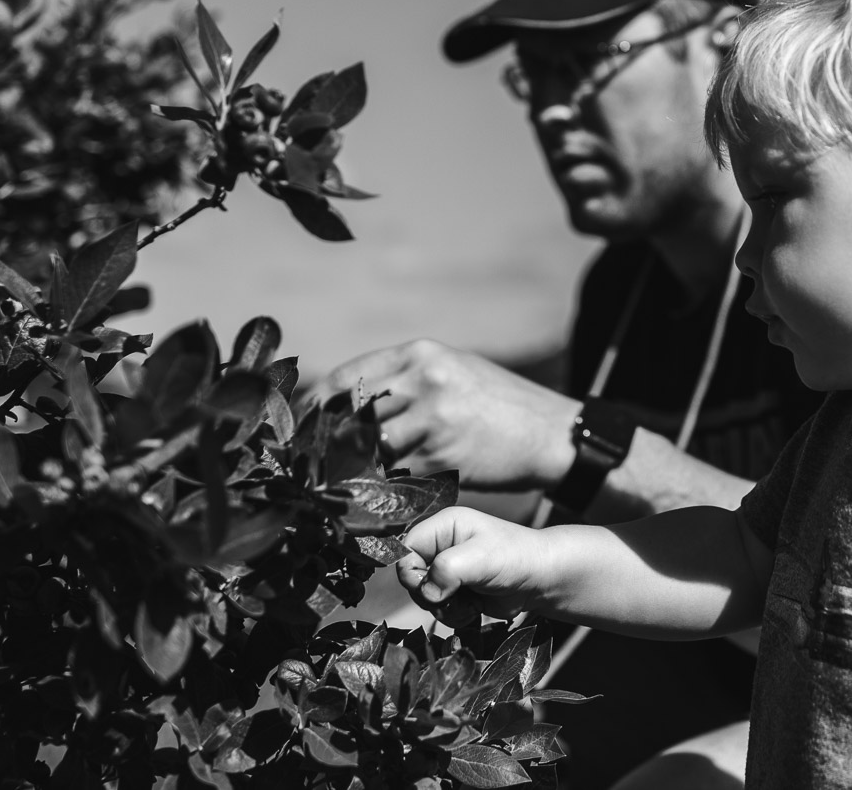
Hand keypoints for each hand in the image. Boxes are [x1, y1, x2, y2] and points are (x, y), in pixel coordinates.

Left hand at [309, 339, 577, 492]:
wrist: (551, 433)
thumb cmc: (500, 404)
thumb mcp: (454, 371)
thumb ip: (407, 380)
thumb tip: (350, 405)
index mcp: (421, 354)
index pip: (346, 379)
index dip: (315, 409)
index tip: (300, 431)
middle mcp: (424, 381)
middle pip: (350, 415)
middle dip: (326, 444)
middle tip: (309, 466)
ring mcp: (432, 418)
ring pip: (368, 449)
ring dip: (350, 470)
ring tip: (336, 485)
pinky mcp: (442, 456)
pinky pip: (394, 476)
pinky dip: (380, 488)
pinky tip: (372, 497)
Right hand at [396, 506, 548, 624]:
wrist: (541, 580)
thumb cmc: (515, 558)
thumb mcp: (480, 558)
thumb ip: (446, 570)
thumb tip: (427, 592)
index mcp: (443, 526)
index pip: (405, 550)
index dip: (411, 571)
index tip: (430, 584)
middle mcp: (442, 546)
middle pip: (411, 578)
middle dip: (431, 594)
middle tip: (455, 594)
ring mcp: (449, 570)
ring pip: (424, 597)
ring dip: (445, 607)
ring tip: (471, 600)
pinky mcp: (457, 591)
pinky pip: (440, 610)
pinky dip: (455, 614)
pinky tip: (475, 607)